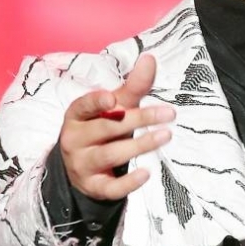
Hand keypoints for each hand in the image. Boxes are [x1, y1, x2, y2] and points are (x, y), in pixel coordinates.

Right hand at [59, 53, 174, 200]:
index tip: (112, 99)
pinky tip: (146, 173)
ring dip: (139, 145)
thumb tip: (150, 58)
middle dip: (137, 120)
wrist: (82, 168)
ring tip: (165, 136)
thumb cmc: (102, 129)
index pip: (83, 106)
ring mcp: (82, 164)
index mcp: (78, 115)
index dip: (96, 102)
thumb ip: (133, 86)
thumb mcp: (114, 107)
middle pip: (106, 129)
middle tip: (169, 114)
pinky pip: (110, 187)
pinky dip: (128, 182)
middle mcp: (75, 139)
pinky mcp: (94, 186)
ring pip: (109, 155)